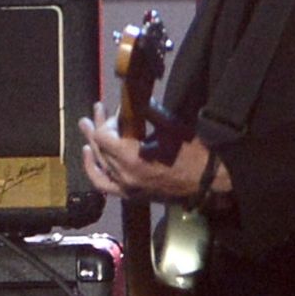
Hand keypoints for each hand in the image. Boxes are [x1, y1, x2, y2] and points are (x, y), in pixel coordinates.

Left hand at [79, 101, 222, 203]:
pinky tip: (89, 157)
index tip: (115, 109)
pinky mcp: (131, 195)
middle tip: (95, 109)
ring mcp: (126, 188)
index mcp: (132, 158)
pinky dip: (94, 171)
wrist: (209, 181)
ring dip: (92, 145)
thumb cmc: (192, 152)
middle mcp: (124, 176)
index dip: (106, 121)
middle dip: (97, 127)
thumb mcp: (170, 125)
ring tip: (86, 127)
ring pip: (100, 164)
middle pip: (100, 149)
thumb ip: (147, 111)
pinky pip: (104, 185)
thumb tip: (131, 100)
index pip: (104, 137)